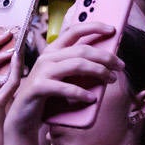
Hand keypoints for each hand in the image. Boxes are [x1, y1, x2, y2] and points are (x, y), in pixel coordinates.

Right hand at [5, 18, 123, 129]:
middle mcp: (47, 57)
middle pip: (82, 50)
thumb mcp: (64, 78)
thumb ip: (79, 67)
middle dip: (105, 56)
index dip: (94, 27)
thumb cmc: (48, 95)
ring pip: (77, 65)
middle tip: (120, 66)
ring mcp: (41, 71)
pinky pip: (65, 88)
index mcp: (53, 51)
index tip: (112, 29)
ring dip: (99, 71)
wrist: (23, 116)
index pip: (75, 31)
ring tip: (111, 79)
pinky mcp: (38, 88)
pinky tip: (92, 98)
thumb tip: (108, 61)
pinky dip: (81, 93)